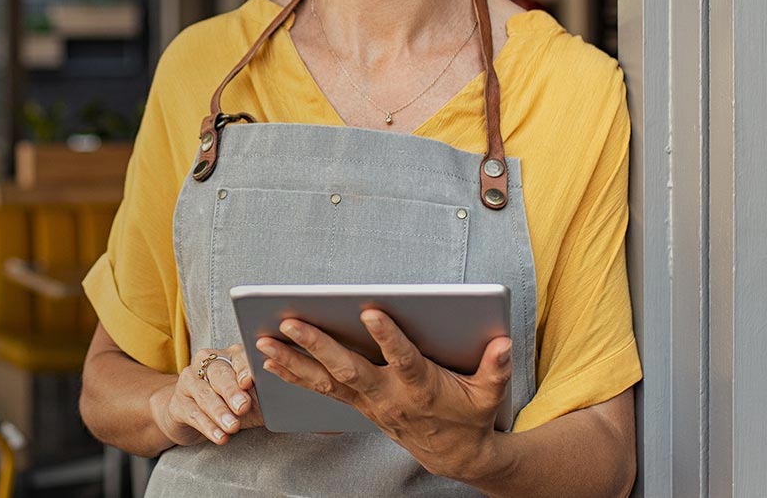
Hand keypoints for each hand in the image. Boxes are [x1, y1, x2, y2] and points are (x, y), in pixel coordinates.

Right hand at [147, 344, 262, 446]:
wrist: (192, 415)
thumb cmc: (229, 404)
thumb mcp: (250, 399)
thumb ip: (262, 397)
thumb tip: (281, 403)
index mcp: (229, 356)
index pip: (238, 357)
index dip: (243, 368)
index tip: (249, 382)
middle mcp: (206, 363)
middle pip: (219, 373)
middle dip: (231, 391)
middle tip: (242, 406)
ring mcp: (189, 381)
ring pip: (204, 394)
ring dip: (220, 412)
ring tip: (232, 427)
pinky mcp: (177, 403)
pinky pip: (193, 414)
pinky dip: (208, 426)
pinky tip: (219, 436)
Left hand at [255, 310, 512, 482]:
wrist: (453, 455)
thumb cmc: (471, 416)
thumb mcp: (490, 395)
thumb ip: (496, 368)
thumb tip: (503, 343)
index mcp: (421, 387)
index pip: (404, 360)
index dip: (389, 337)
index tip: (371, 311)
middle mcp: (388, 395)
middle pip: (348, 369)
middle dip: (317, 345)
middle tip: (290, 322)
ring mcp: (368, 402)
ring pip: (325, 381)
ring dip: (293, 361)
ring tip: (263, 341)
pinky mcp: (357, 404)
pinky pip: (320, 389)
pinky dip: (294, 375)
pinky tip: (269, 360)